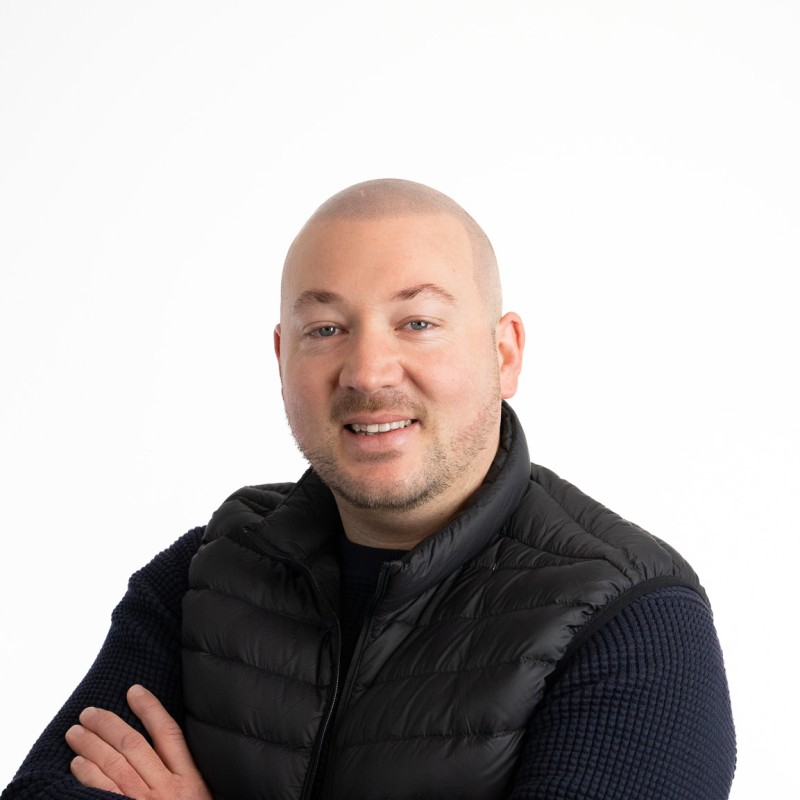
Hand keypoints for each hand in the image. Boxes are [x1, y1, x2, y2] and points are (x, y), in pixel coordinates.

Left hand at [65, 684, 211, 799]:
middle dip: (109, 724)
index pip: (168, 733)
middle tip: (89, 712)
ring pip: (114, 764)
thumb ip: (184, 775)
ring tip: (76, 732)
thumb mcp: (200, 798)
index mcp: (189, 780)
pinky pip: (102, 792)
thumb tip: (165, 750)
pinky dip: (88, 774)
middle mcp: (166, 789)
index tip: (134, 691)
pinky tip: (78, 763)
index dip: (150, 708)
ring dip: (92, 745)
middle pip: (134, 745)